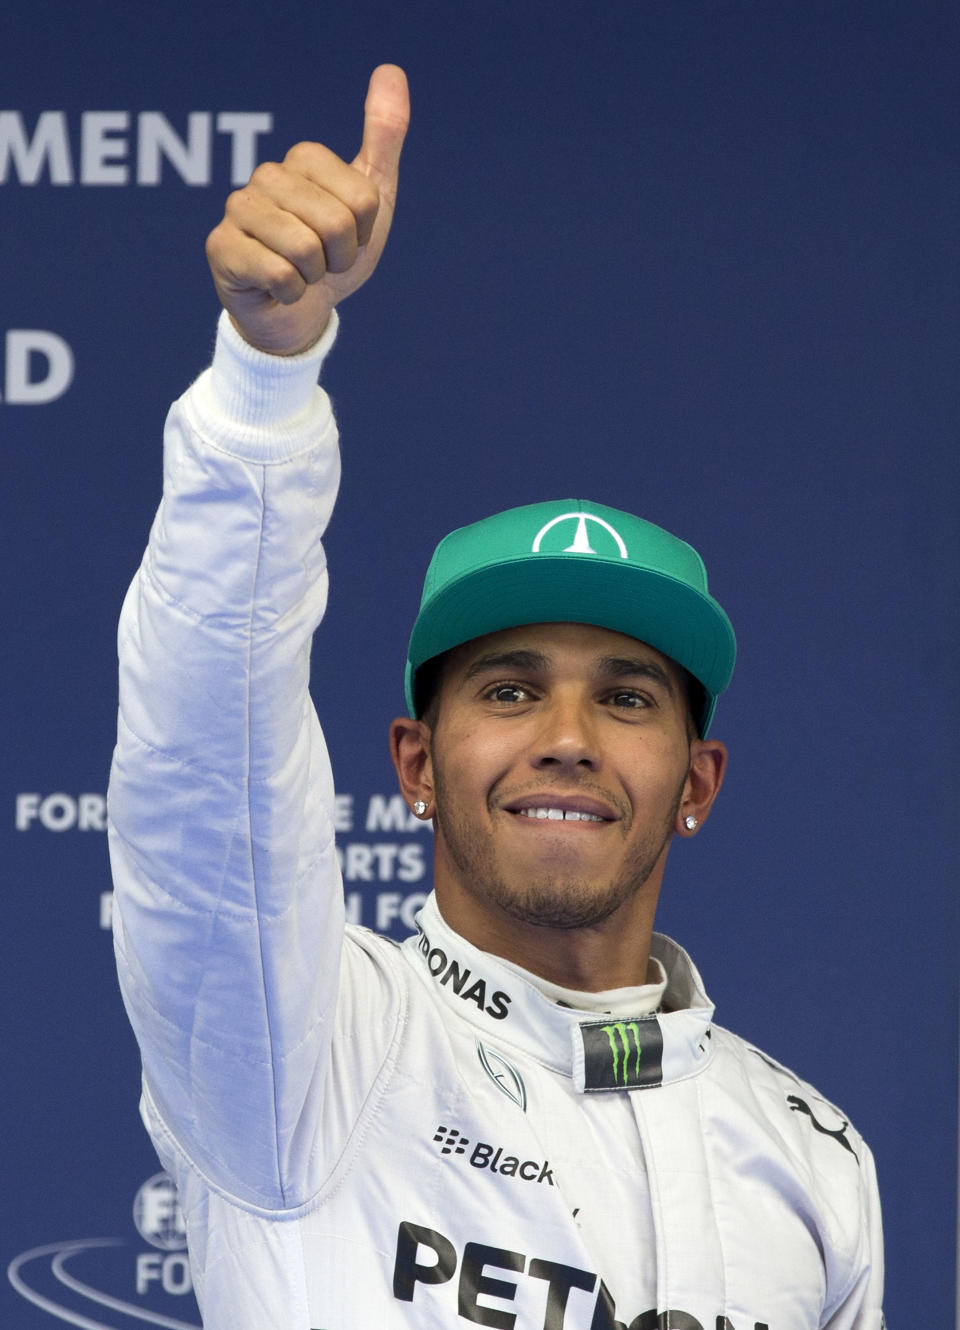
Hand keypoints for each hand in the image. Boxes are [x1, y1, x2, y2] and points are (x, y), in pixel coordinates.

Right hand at [205, 64, 408, 354]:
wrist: (299, 313)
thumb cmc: (333, 255)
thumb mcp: (371, 200)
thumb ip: (384, 137)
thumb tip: (391, 69)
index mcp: (303, 159)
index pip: (362, 199)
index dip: (363, 233)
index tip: (347, 241)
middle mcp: (266, 175)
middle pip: (335, 223)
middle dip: (339, 258)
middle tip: (323, 263)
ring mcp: (238, 209)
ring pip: (305, 249)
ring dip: (314, 277)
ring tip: (301, 273)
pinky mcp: (220, 247)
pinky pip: (279, 275)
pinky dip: (291, 294)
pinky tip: (278, 289)